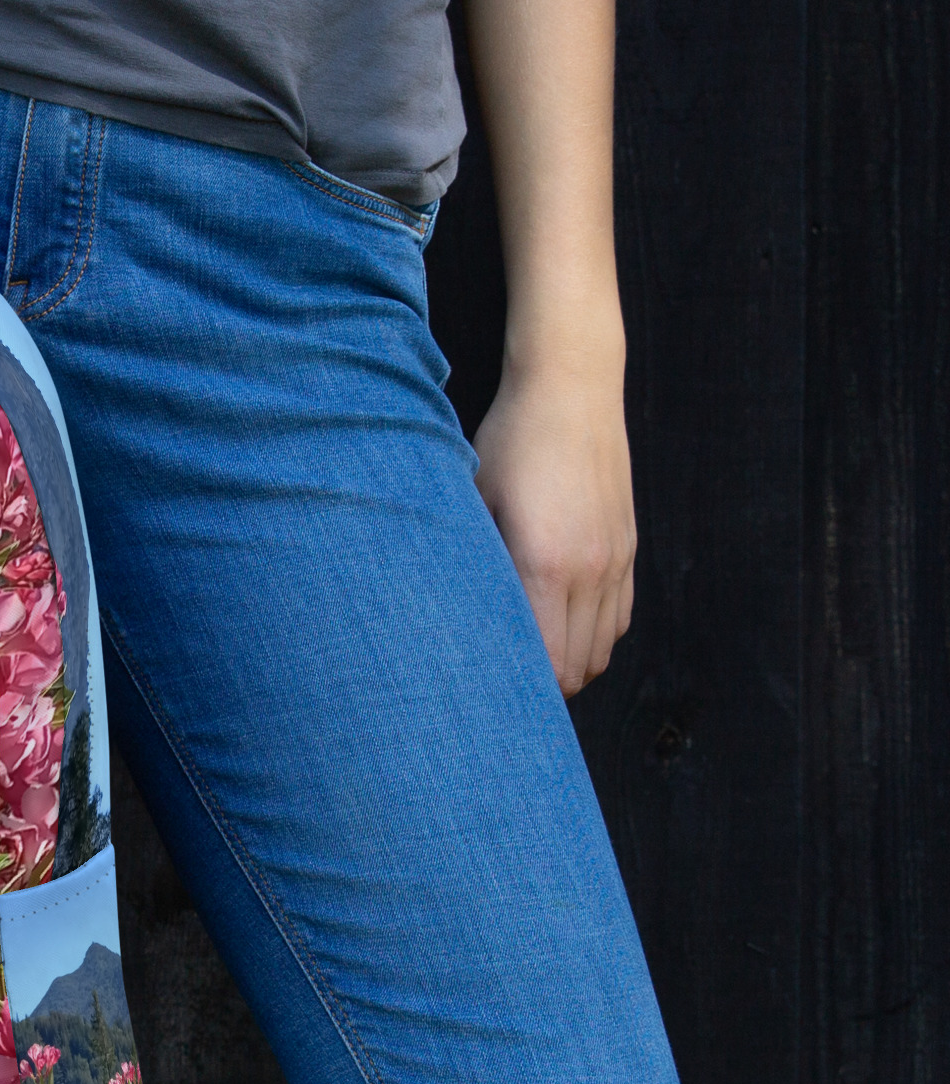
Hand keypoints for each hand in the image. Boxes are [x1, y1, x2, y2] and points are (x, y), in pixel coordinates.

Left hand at [472, 351, 635, 696]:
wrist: (571, 389)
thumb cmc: (509, 443)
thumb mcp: (474, 501)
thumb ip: (474, 565)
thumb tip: (454, 621)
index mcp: (544, 564)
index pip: (546, 662)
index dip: (521, 690)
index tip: (489, 693)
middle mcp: (590, 569)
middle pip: (578, 669)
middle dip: (543, 688)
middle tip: (501, 687)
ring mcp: (616, 560)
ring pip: (602, 649)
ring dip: (570, 665)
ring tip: (530, 664)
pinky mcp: (629, 548)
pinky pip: (620, 619)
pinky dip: (593, 637)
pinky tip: (561, 628)